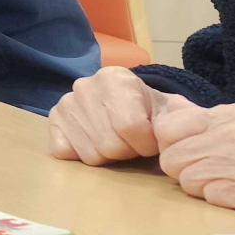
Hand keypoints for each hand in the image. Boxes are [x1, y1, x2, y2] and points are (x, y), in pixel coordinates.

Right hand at [46, 66, 182, 163]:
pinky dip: (81, 155)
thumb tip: (182, 117)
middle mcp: (85, 86)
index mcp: (116, 78)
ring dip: (107, 157)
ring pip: (91, 154)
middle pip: (111, 145)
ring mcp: (66, 104)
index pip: (131, 127)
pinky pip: (64, 152)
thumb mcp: (170, 110)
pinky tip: (93, 143)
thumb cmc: (149, 111)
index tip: (152, 139)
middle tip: (132, 143)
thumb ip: (181, 115)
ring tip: (115, 141)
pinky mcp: (53, 122)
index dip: (147, 143)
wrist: (126, 104)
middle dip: (127, 152)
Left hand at [154, 100, 234, 218]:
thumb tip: (171, 106)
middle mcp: (231, 133)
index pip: (165, 128)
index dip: (172, 147)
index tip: (190, 155)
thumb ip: (208, 118)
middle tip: (217, 176)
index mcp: (228, 114)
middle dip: (187, 172)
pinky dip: (227, 202)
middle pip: (171, 160)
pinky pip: (213, 199)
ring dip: (207, 189)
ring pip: (188, 181)